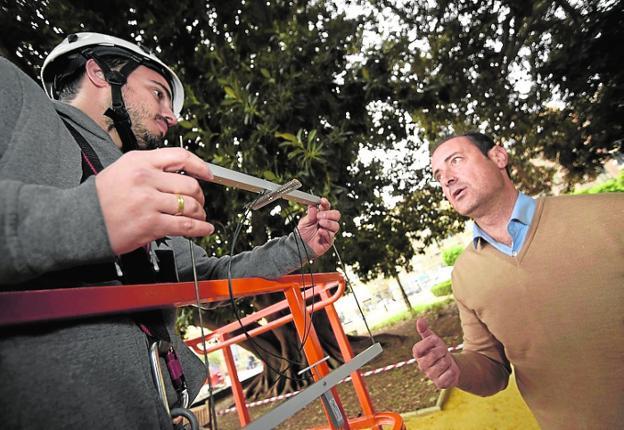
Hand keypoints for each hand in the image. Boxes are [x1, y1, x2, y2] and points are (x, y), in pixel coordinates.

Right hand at [95, 147, 214, 254]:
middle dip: (200, 195)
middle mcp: (145, 179)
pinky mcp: (150, 224)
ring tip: (199, 217)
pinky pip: (185, 225)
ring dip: (200, 213)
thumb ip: (149, 168)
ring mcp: (148, 202)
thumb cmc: (99, 198)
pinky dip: (200, 228)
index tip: (208, 174)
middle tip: (199, 202)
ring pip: (190, 205)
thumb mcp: (122, 169)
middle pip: (189, 184)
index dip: (200, 166)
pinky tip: (204, 229)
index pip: (180, 157)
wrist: (78, 221)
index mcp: (139, 161)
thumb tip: (178, 174)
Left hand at [296, 198, 340, 256]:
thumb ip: (310, 214)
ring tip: (320, 224)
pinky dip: (326, 232)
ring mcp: (329, 231)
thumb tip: (313, 206)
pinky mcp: (329, 240)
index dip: (326, 203)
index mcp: (321, 216)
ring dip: (328, 223)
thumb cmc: (302, 234)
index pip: (326, 207)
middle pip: (336, 215)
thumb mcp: (304, 222)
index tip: (322, 201)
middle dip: (329, 214)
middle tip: (320, 216)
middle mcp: (326, 223)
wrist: (300, 246)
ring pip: (336, 225)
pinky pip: (331, 235)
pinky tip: (320, 231)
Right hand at [412, 318, 459, 388]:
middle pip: (434, 354)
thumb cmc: (438, 350)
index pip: (418, 347)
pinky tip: (449, 371)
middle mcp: (421, 365)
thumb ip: (424, 330)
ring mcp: (430, 375)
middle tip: (443, 353)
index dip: (429, 342)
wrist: (449, 365)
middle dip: (443, 351)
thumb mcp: (433, 339)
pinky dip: (452, 371)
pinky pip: (448, 375)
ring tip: (446, 361)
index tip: (435, 340)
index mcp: (417, 354)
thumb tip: (420, 320)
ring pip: (444, 363)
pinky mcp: (439, 384)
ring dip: (449, 361)